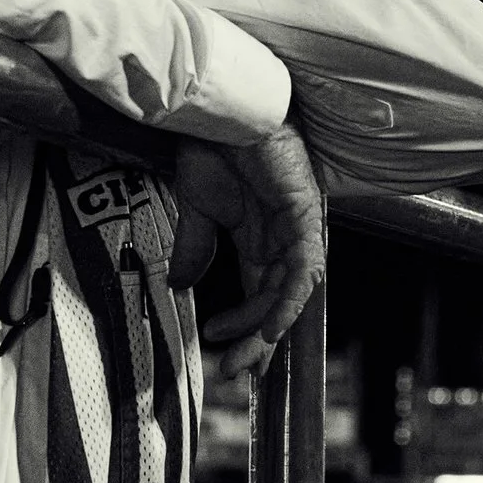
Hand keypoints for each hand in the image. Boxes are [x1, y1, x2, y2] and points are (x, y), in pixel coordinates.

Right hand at [171, 122, 325, 378]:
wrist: (217, 109)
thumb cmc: (211, 145)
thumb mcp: (195, 207)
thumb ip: (194, 247)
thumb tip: (179, 285)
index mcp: (259, 237)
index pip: (260, 294)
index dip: (245, 329)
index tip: (221, 357)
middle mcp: (282, 238)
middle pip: (278, 302)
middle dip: (257, 341)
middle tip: (233, 373)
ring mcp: (296, 228)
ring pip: (290, 294)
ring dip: (266, 329)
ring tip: (240, 355)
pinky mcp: (303, 216)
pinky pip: (303, 270)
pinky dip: (286, 302)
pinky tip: (268, 327)